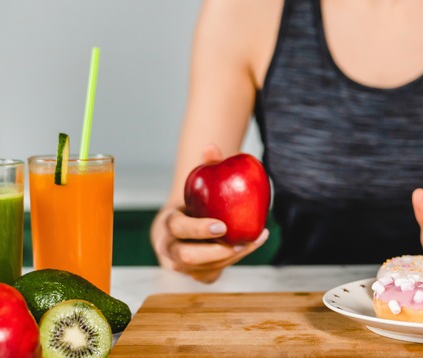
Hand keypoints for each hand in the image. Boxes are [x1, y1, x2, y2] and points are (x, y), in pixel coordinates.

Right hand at [151, 144, 268, 282]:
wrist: (188, 225)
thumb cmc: (196, 200)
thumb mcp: (198, 184)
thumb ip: (207, 165)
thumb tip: (212, 146)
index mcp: (167, 226)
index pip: (178, 229)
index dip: (198, 229)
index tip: (222, 225)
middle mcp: (170, 251)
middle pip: (187, 258)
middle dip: (214, 252)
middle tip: (239, 242)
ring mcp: (183, 268)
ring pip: (205, 269)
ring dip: (233, 257)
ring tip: (255, 239)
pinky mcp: (199, 275)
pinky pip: (216, 273)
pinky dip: (237, 261)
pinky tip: (255, 242)